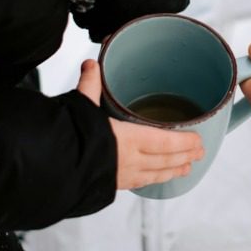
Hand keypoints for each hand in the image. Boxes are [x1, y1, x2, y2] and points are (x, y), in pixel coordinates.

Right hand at [76, 59, 203, 188]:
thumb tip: (92, 64)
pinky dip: (153, 180)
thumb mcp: (82, 106)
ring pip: (156, 175)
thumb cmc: (70, 138)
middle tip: (199, 154)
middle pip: (166, 160)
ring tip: (186, 169)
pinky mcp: (112, 185)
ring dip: (173, 171)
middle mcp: (130, 159)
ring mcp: (123, 175)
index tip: (198, 140)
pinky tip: (155, 179)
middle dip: (185, 157)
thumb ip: (91, 85)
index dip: (185, 142)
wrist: (51, 169)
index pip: (166, 142)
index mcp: (128, 138)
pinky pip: (140, 183)